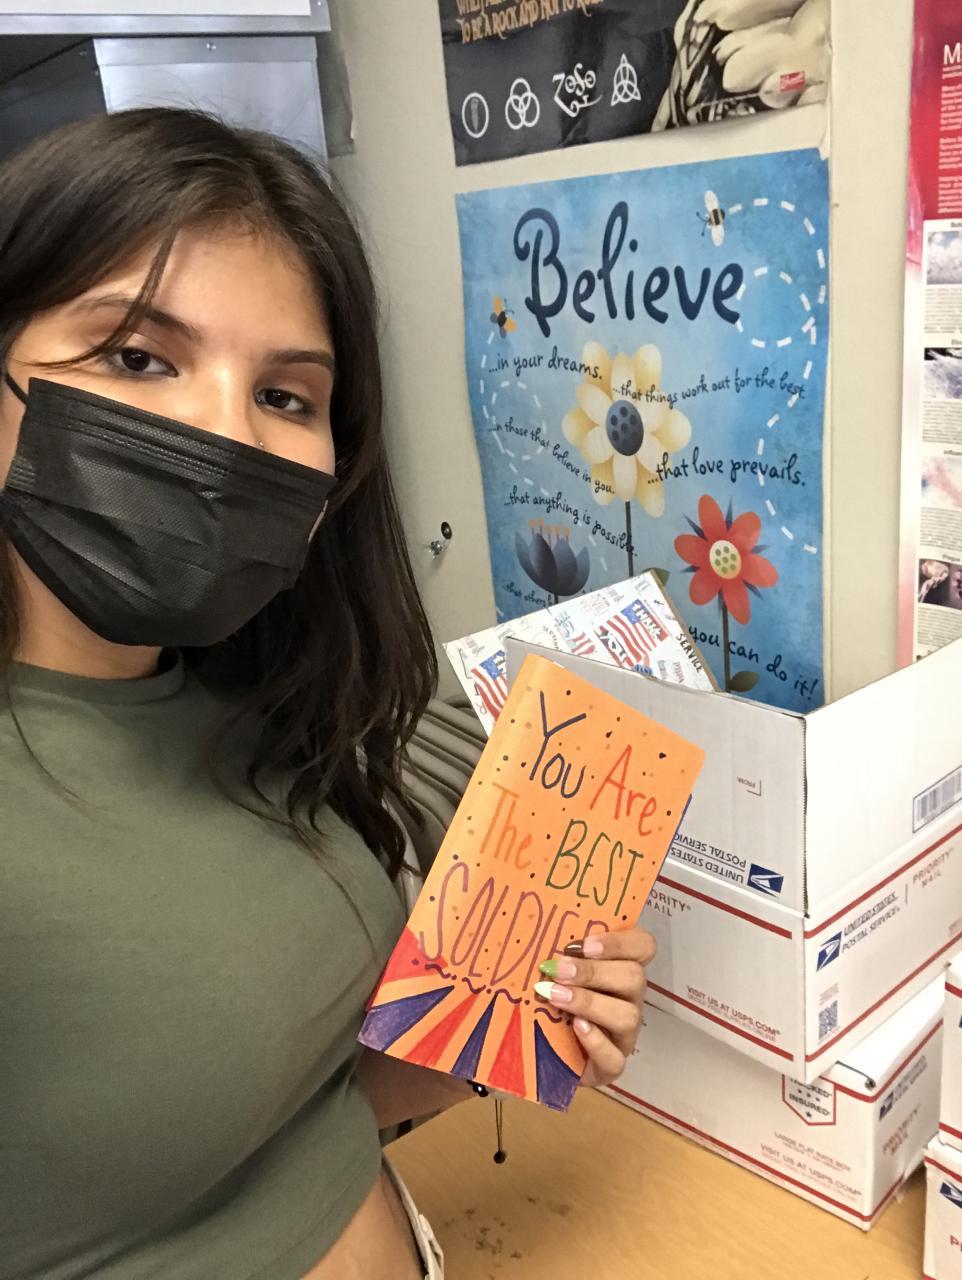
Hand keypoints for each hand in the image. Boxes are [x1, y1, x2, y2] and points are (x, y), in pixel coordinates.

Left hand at [533, 926, 655, 1088]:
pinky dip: (595, 1041)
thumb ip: (556, 951)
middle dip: (593, 971)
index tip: (584, 944)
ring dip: (589, 1002)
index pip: (643, 946)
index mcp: (621, 967)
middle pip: (634, 977)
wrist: (545, 1053)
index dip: (620, 941)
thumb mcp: (556, 971)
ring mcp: (624, 1034)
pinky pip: (615, 1058)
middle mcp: (629, 999)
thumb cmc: (553, 999)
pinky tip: (574, 1028)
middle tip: (557, 969)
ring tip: (555, 996)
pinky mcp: (612, 1065)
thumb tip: (527, 923)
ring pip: (627, 1015)